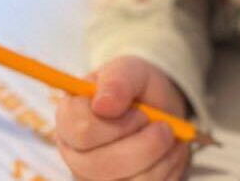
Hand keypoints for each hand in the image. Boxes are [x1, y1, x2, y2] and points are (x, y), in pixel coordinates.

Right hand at [55, 56, 190, 179]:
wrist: (156, 108)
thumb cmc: (134, 87)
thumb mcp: (130, 70)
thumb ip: (117, 81)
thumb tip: (102, 104)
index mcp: (68, 118)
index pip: (82, 132)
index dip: (118, 123)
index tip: (141, 111)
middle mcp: (74, 154)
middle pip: (102, 166)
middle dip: (145, 145)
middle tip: (165, 125)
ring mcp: (93, 179)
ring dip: (160, 159)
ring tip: (170, 137)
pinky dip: (167, 171)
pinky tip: (170, 154)